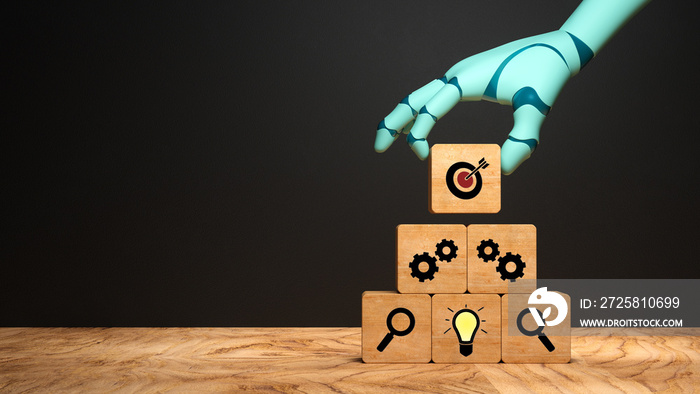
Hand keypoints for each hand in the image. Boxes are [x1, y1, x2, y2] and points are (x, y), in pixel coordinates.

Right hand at [374, 30, 587, 174]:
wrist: (557, 47)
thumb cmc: (546, 75)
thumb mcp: (537, 107)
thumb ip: (523, 139)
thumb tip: (505, 172)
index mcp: (467, 79)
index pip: (431, 106)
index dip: (420, 131)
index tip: (423, 157)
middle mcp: (457, 74)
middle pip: (414, 98)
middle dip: (394, 123)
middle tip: (378, 150)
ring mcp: (459, 75)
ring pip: (420, 96)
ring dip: (402, 118)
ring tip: (387, 141)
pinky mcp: (465, 79)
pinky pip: (433, 96)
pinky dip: (419, 112)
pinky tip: (418, 126)